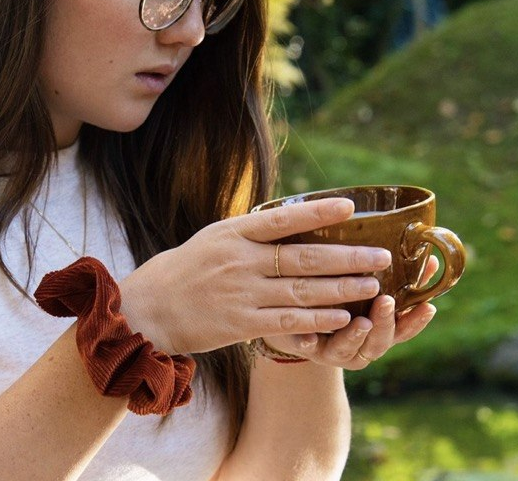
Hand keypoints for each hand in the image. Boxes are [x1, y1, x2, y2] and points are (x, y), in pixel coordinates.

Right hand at [118, 197, 392, 354]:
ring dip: (340, 288)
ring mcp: (241, 294)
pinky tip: (342, 316)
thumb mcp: (215, 237)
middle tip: (381, 256)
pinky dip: (317, 319)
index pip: (282, 220)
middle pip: (302, 258)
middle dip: (346, 257)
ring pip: (301, 291)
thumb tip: (296, 218)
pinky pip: (287, 322)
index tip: (350, 208)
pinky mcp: (241, 324)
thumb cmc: (189, 267)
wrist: (152, 307)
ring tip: (372, 285)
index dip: (317, 213)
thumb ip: (253, 232)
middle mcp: (239, 261)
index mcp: (233, 233)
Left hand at [263, 255, 439, 368]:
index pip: (403, 328)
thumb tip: (426, 252)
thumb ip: (387, 276)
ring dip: (355, 335)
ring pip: (349, 348)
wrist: (295, 325)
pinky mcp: (306, 347)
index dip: (416, 320)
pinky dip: (309, 342)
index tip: (428, 305)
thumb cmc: (337, 300)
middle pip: (379, 341)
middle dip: (385, 322)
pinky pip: (307, 346)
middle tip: (386, 302)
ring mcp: (333, 350)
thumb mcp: (362, 289)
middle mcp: (360, 346)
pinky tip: (308, 336)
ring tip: (360, 321)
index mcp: (377, 331)